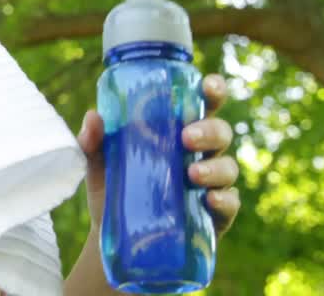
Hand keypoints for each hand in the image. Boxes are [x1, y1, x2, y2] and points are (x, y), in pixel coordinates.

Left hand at [76, 73, 240, 236]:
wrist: (113, 237)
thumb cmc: (112, 187)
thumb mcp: (98, 163)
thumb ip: (94, 141)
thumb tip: (93, 116)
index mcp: (176, 132)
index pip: (201, 105)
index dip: (212, 91)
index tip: (207, 85)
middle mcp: (199, 153)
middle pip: (220, 132)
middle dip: (209, 131)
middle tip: (186, 137)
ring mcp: (209, 184)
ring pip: (228, 167)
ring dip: (214, 168)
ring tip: (193, 173)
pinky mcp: (214, 216)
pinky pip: (230, 204)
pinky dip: (224, 201)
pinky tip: (210, 200)